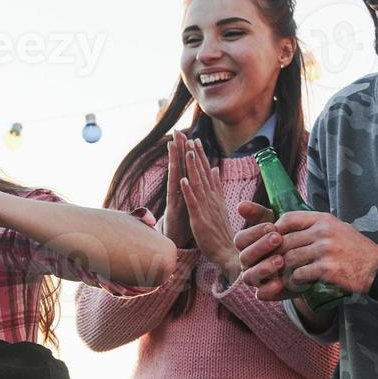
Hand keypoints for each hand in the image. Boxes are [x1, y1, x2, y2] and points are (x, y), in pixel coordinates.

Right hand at [161, 132, 193, 246]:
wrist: (177, 246)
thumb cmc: (186, 227)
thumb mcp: (192, 205)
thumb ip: (195, 190)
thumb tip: (204, 174)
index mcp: (184, 190)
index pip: (186, 167)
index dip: (187, 151)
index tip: (188, 134)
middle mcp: (177, 193)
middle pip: (178, 168)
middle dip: (178, 150)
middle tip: (177, 132)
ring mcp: (175, 202)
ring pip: (174, 179)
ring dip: (174, 162)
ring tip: (173, 146)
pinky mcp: (175, 214)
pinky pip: (178, 199)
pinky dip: (180, 189)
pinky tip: (180, 178)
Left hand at [178, 137, 238, 280]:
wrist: (229, 253)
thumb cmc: (222, 232)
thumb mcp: (219, 206)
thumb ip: (216, 187)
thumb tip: (215, 169)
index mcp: (215, 196)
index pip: (207, 172)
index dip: (201, 156)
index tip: (195, 139)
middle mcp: (212, 199)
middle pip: (203, 173)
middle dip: (196, 155)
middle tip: (191, 137)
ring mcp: (206, 209)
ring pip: (198, 184)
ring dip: (193, 168)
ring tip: (188, 151)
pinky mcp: (200, 220)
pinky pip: (193, 204)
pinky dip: (188, 191)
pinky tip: (183, 180)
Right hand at [235, 202, 296, 300]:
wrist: (308, 258)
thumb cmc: (288, 236)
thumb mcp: (276, 222)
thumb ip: (259, 214)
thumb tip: (240, 206)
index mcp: (247, 246)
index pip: (240, 239)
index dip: (254, 233)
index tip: (272, 227)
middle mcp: (247, 263)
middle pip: (245, 257)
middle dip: (261, 247)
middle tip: (278, 239)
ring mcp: (256, 279)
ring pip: (249, 277)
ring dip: (263, 268)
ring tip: (280, 260)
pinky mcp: (267, 292)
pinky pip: (261, 294)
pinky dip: (269, 289)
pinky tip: (280, 282)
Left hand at [271, 211, 377, 294]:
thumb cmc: (357, 250)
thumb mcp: (339, 229)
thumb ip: (317, 227)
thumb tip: (288, 228)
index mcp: (324, 219)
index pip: (289, 218)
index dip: (276, 230)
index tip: (275, 242)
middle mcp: (323, 231)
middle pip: (285, 241)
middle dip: (277, 254)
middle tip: (275, 264)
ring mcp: (325, 249)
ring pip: (289, 258)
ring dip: (284, 269)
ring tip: (286, 275)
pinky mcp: (327, 268)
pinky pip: (299, 274)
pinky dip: (294, 281)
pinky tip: (298, 283)